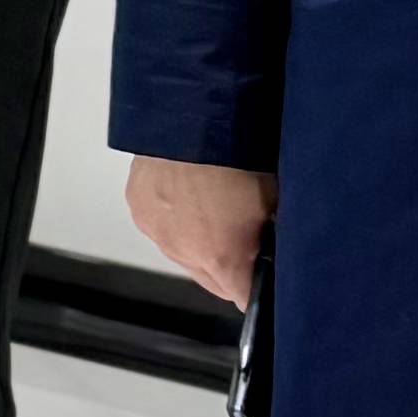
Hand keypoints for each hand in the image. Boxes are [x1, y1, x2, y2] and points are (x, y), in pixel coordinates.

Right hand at [125, 154, 274, 307]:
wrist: (195, 118)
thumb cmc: (239, 155)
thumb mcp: (275, 202)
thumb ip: (273, 239)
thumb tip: (278, 252)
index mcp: (222, 258)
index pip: (242, 298)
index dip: (255, 288)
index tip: (263, 275)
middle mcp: (184, 253)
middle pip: (211, 281)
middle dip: (227, 265)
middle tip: (242, 234)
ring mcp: (157, 232)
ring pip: (183, 254)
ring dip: (198, 241)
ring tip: (211, 206)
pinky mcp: (139, 209)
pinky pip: (161, 227)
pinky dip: (174, 218)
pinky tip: (187, 191)